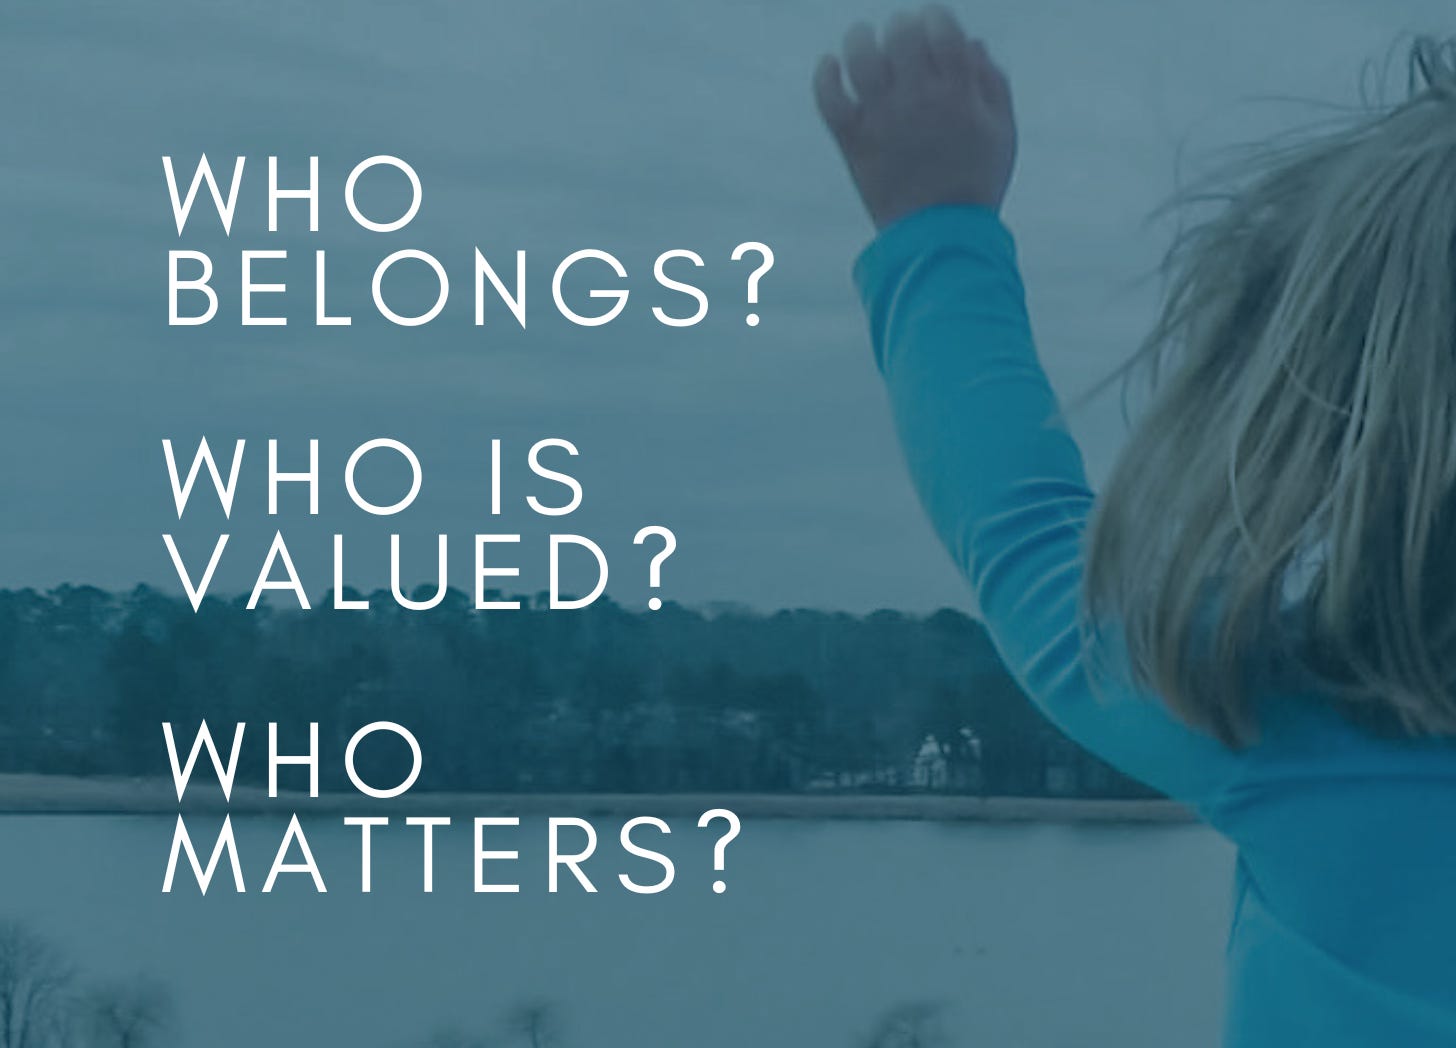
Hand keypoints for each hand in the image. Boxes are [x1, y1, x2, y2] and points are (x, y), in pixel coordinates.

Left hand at [814, 6, 1016, 228]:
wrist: (940, 236)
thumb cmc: (975, 184)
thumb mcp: (1001, 133)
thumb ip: (992, 84)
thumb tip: (972, 44)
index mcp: (958, 93)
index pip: (942, 29)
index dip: (935, 18)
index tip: (932, 25)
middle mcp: (919, 98)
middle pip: (901, 36)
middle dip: (901, 26)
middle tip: (899, 35)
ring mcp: (883, 118)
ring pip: (861, 57)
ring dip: (859, 39)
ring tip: (861, 39)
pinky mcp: (854, 141)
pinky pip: (829, 98)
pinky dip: (825, 76)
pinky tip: (829, 65)